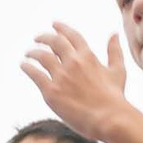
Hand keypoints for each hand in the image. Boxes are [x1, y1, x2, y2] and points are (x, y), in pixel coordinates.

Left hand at [22, 22, 130, 141]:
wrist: (108, 118)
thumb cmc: (114, 97)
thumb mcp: (118, 70)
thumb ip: (114, 51)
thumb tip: (114, 34)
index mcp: (88, 55)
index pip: (72, 36)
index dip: (61, 28)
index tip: (54, 24)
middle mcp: (73, 62)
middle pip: (54, 42)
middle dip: (44, 37)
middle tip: (37, 38)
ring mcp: (61, 76)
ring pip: (41, 56)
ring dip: (33, 52)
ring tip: (28, 53)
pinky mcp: (51, 91)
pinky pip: (35, 74)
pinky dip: (27, 67)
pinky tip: (24, 65)